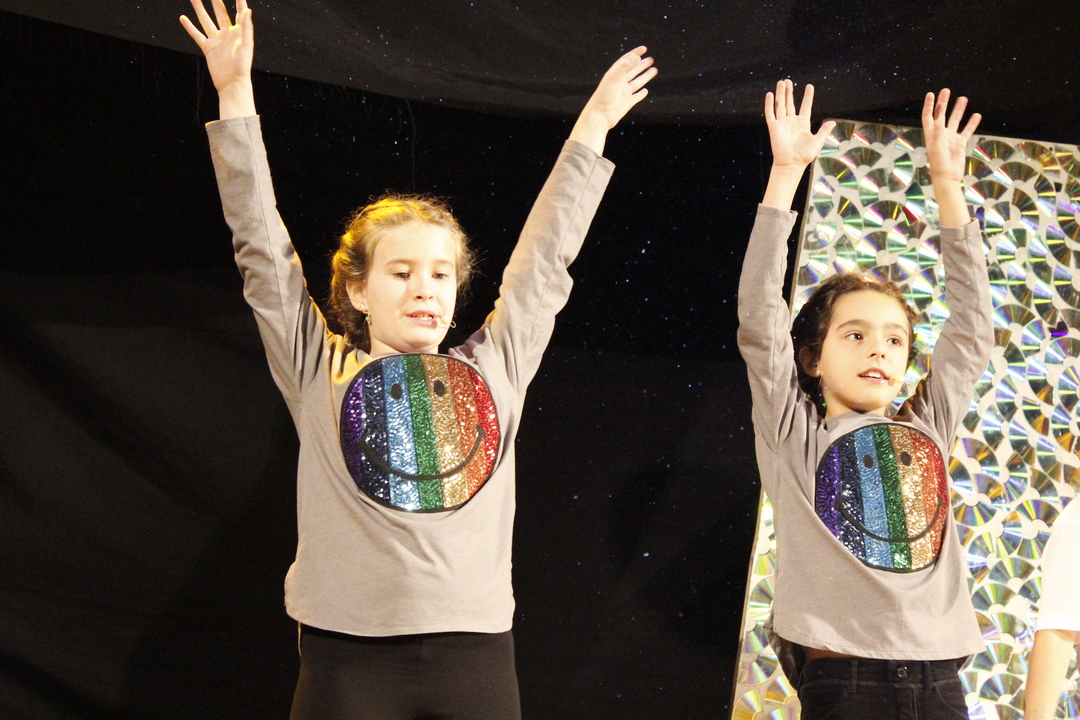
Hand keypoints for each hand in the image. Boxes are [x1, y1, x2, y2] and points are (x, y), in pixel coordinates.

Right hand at [180, 0, 255, 117]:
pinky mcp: (208, 48)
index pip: (238, 11)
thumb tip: (247, 10)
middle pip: (220, 12)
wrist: (232, 84)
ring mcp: (217, 40)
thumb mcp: (246, 45)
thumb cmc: (242, 67)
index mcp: (239, 32)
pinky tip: (183, 17)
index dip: (238, 0)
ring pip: (206, 20)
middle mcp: (227, 34)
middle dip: (215, 0)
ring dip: (200, 8)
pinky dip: (189, 27)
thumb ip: (247, 28)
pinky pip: (197, 35)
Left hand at [569, 46, 656, 155]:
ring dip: (645, 76)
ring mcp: (623, 93)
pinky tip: (646, 91)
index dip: (634, 54)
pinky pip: (636, 97)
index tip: (644, 49)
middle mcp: (619, 82)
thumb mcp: (614, 78)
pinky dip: (641, 94)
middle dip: (641, 64)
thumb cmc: (604, 96)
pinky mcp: (627, 103)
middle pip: (632, 71)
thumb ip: (625, 67)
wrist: (600, 115)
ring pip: (637, 82)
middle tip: (651, 59)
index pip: (626, 61)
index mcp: (614, 74)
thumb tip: (637, 57)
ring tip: (654, 70)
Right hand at [764, 80, 834, 169]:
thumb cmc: (804, 155)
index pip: (805, 106)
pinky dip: (770, 104)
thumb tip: (832, 122)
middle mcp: (792, 122)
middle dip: (789, 92)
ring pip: (780, 105)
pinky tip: (770, 94)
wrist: (791, 164)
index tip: (809, 86)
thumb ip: (824, 131)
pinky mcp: (774, 127)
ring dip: (781, 94)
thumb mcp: (818, 141)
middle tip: (788, 81)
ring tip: (781, 82)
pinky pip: (771, 113)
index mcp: (803, 124)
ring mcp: (782, 124)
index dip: (807, 96)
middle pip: (790, 103)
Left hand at [922, 89, 980, 184]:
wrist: (948, 178)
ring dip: (958, 109)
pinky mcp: (960, 144)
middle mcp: (940, 135)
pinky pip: (967, 130)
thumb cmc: (939, 166)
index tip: (931, 94)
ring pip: (955, 120)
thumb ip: (938, 136)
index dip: (929, 105)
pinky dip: (972, 123)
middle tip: (946, 90)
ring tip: (963, 98)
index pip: (929, 117)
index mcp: (931, 135)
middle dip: (943, 103)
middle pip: (941, 115)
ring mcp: (950, 138)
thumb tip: (938, 121)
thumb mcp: (937, 150)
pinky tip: (977, 115)